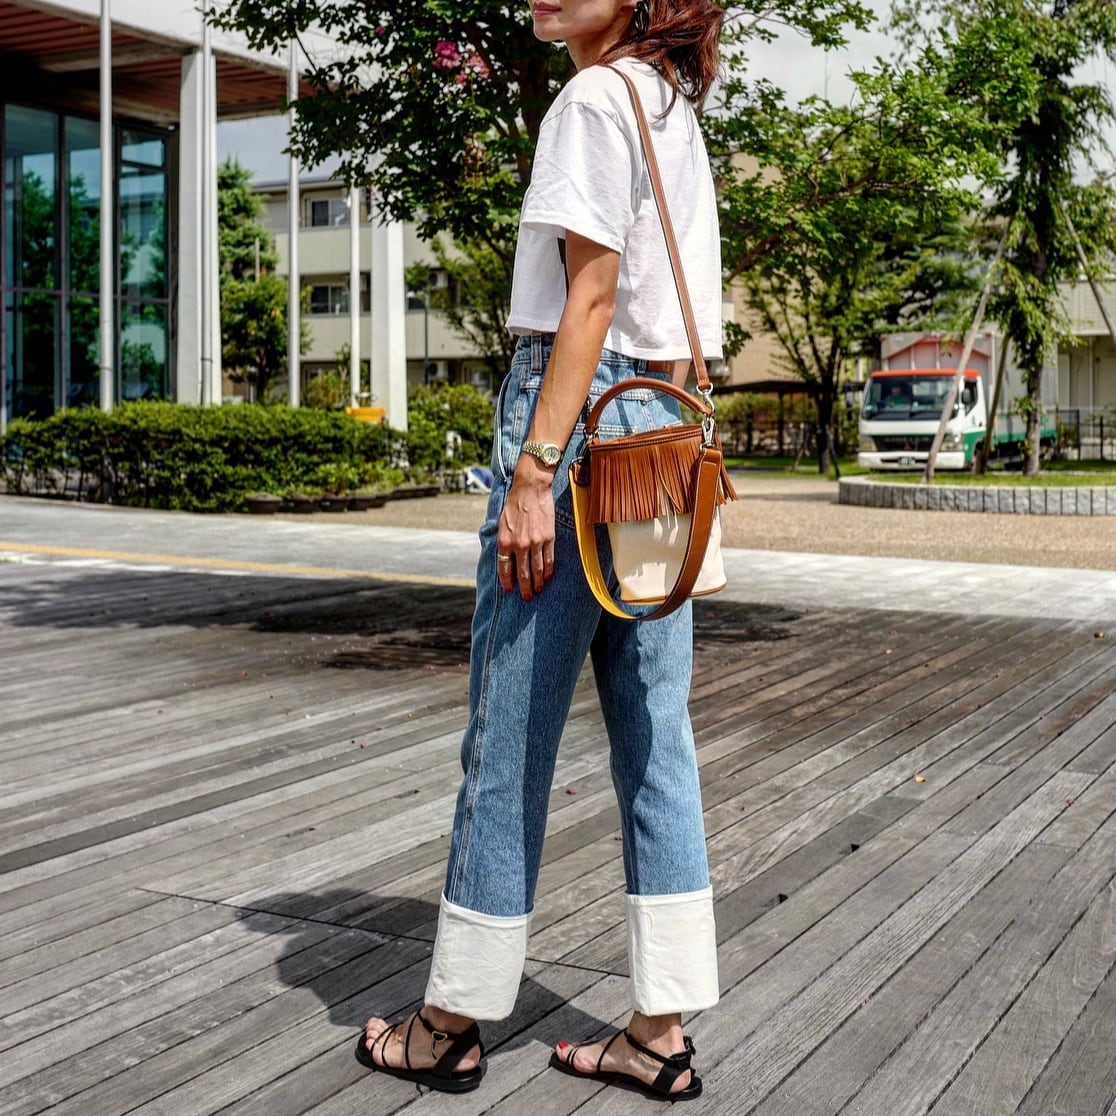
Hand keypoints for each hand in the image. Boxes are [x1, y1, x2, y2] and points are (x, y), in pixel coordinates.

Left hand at [497, 457, 556, 600]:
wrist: (530, 488)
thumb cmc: (514, 503)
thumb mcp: (501, 523)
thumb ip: (503, 541)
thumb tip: (505, 557)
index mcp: (504, 541)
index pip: (504, 568)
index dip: (507, 582)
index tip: (510, 590)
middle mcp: (519, 545)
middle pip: (522, 573)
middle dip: (524, 588)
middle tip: (527, 597)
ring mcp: (535, 542)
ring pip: (537, 569)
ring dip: (537, 582)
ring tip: (538, 590)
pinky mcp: (548, 538)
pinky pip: (549, 559)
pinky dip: (548, 570)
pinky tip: (548, 577)